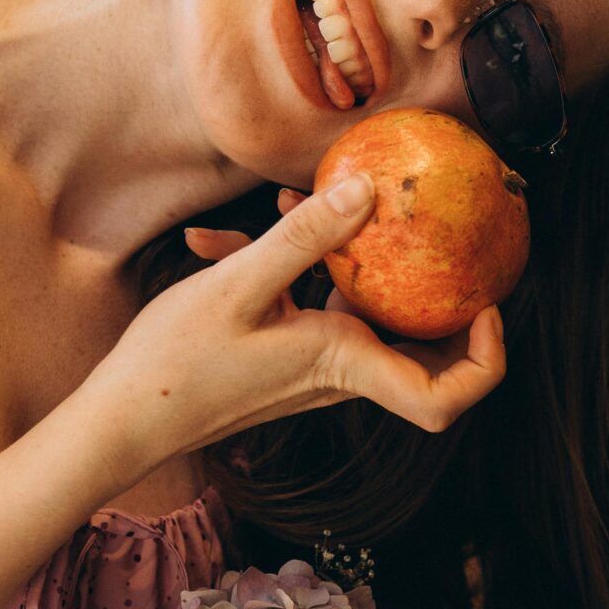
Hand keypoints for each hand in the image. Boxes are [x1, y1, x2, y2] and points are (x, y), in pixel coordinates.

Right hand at [81, 175, 506, 488]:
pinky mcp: (287, 354)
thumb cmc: (175, 365)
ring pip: (363, 312)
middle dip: (433, 287)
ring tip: (294, 199)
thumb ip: (304, 236)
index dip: (484, 360)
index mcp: (344, 362)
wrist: (123, 418)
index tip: (485, 303)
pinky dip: (295, 268)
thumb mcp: (238, 285)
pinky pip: (316, 307)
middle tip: (429, 228)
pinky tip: (229, 236)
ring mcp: (314, 365)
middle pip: (422, 347)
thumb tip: (366, 190)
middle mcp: (340, 371)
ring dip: (344, 256)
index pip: (443, 398)